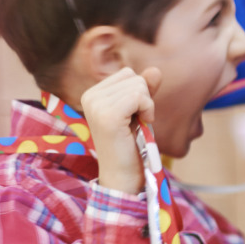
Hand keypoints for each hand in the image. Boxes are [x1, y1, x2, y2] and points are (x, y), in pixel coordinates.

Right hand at [81, 67, 162, 194]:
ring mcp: (96, 105)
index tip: (134, 115)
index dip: (140, 93)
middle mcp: (89, 96)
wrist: (124, 173)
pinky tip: (142, 124)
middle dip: (145, 99)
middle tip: (136, 122)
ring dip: (147, 106)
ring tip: (137, 125)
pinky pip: (140, 97)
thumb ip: (145, 90)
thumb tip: (155, 70)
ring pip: (139, 85)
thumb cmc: (133, 143)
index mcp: (92, 94)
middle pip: (134, 77)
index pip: (128, 74)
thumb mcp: (139, 111)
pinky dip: (148, 110)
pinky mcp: (107, 115)